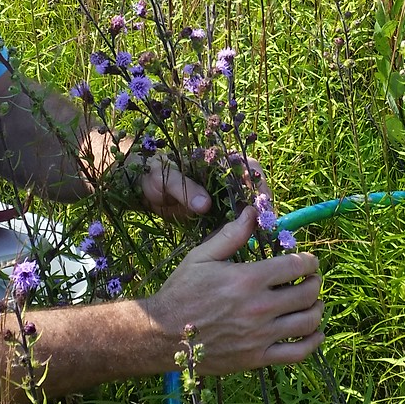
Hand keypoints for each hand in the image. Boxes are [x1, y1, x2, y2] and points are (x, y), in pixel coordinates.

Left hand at [98, 134, 265, 223]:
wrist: (138, 187)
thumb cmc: (151, 173)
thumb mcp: (164, 178)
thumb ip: (184, 189)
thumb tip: (205, 205)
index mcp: (215, 160)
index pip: (246, 165)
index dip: (257, 182)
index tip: (259, 202)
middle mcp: (223, 177)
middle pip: (253, 187)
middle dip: (262, 205)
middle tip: (266, 225)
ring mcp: (221, 195)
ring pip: (247, 205)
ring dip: (256, 219)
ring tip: (261, 237)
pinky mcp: (215, 212)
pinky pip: (234, 220)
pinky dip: (242, 230)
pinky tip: (247, 242)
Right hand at [146, 209, 323, 374]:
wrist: (162, 334)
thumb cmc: (181, 292)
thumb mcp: (202, 257)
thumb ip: (231, 235)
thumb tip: (252, 212)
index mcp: (248, 279)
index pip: (296, 267)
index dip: (309, 262)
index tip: (309, 261)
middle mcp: (259, 308)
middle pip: (307, 293)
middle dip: (315, 282)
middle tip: (312, 280)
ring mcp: (260, 335)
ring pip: (307, 322)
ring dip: (317, 309)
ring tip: (314, 303)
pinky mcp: (257, 358)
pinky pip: (297, 353)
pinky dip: (313, 342)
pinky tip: (316, 333)